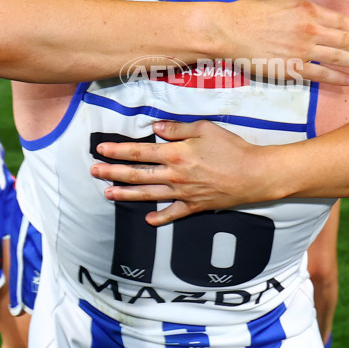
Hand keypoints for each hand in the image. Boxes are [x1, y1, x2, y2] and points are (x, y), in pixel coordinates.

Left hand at [90, 120, 267, 224]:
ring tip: (108, 194)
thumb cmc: (232, 148)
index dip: (118, 150)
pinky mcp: (196, 206)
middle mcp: (175, 176)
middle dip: (113, 173)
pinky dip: (160, 218)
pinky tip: (148, 220)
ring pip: (148, 195)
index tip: (101, 149)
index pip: (139, 152)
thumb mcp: (205, 129)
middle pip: (137, 175)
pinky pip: (174, 214)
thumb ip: (178, 128)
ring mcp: (183, 193)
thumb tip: (156, 127)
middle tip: (94, 172)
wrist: (254, 174)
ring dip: (126, 195)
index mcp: (175, 154)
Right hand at [221, 0, 348, 85]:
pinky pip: (321, 73)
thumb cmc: (247, 13)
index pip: (339, 20)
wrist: (228, 30)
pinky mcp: (292, 67)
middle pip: (345, 39)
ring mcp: (302, 48)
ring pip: (338, 57)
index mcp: (306, 9)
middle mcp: (309, 28)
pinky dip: (337, 78)